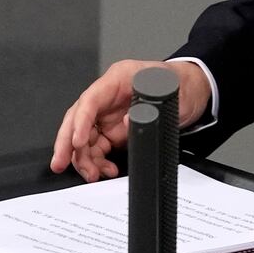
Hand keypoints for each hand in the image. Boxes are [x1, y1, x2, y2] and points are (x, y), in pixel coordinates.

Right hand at [49, 59, 210, 181]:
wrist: (193, 93)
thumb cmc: (181, 85)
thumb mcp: (171, 92)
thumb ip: (148, 106)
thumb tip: (126, 123)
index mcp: (118, 78)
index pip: (90, 100)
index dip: (80, 121)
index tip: (78, 141)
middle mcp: (108, 96)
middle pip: (78, 119)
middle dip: (67, 143)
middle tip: (60, 163)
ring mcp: (109, 114)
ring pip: (85, 137)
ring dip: (84, 158)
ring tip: (93, 174)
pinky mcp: (114, 131)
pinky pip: (98, 148)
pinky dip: (97, 161)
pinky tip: (104, 170)